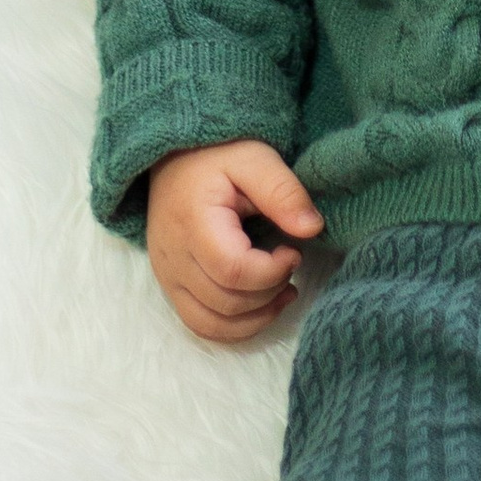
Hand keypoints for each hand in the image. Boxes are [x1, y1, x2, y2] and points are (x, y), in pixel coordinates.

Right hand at [145, 139, 323, 344]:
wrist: (175, 157)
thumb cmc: (218, 154)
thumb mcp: (256, 159)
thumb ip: (283, 192)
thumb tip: (313, 228)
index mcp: (193, 221)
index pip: (233, 270)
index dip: (271, 271)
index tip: (293, 250)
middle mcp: (172, 255)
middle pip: (226, 301)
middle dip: (269, 291)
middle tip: (289, 262)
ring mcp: (167, 275)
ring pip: (212, 323)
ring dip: (256, 316)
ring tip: (283, 290)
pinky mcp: (170, 285)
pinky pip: (200, 324)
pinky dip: (234, 326)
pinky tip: (261, 305)